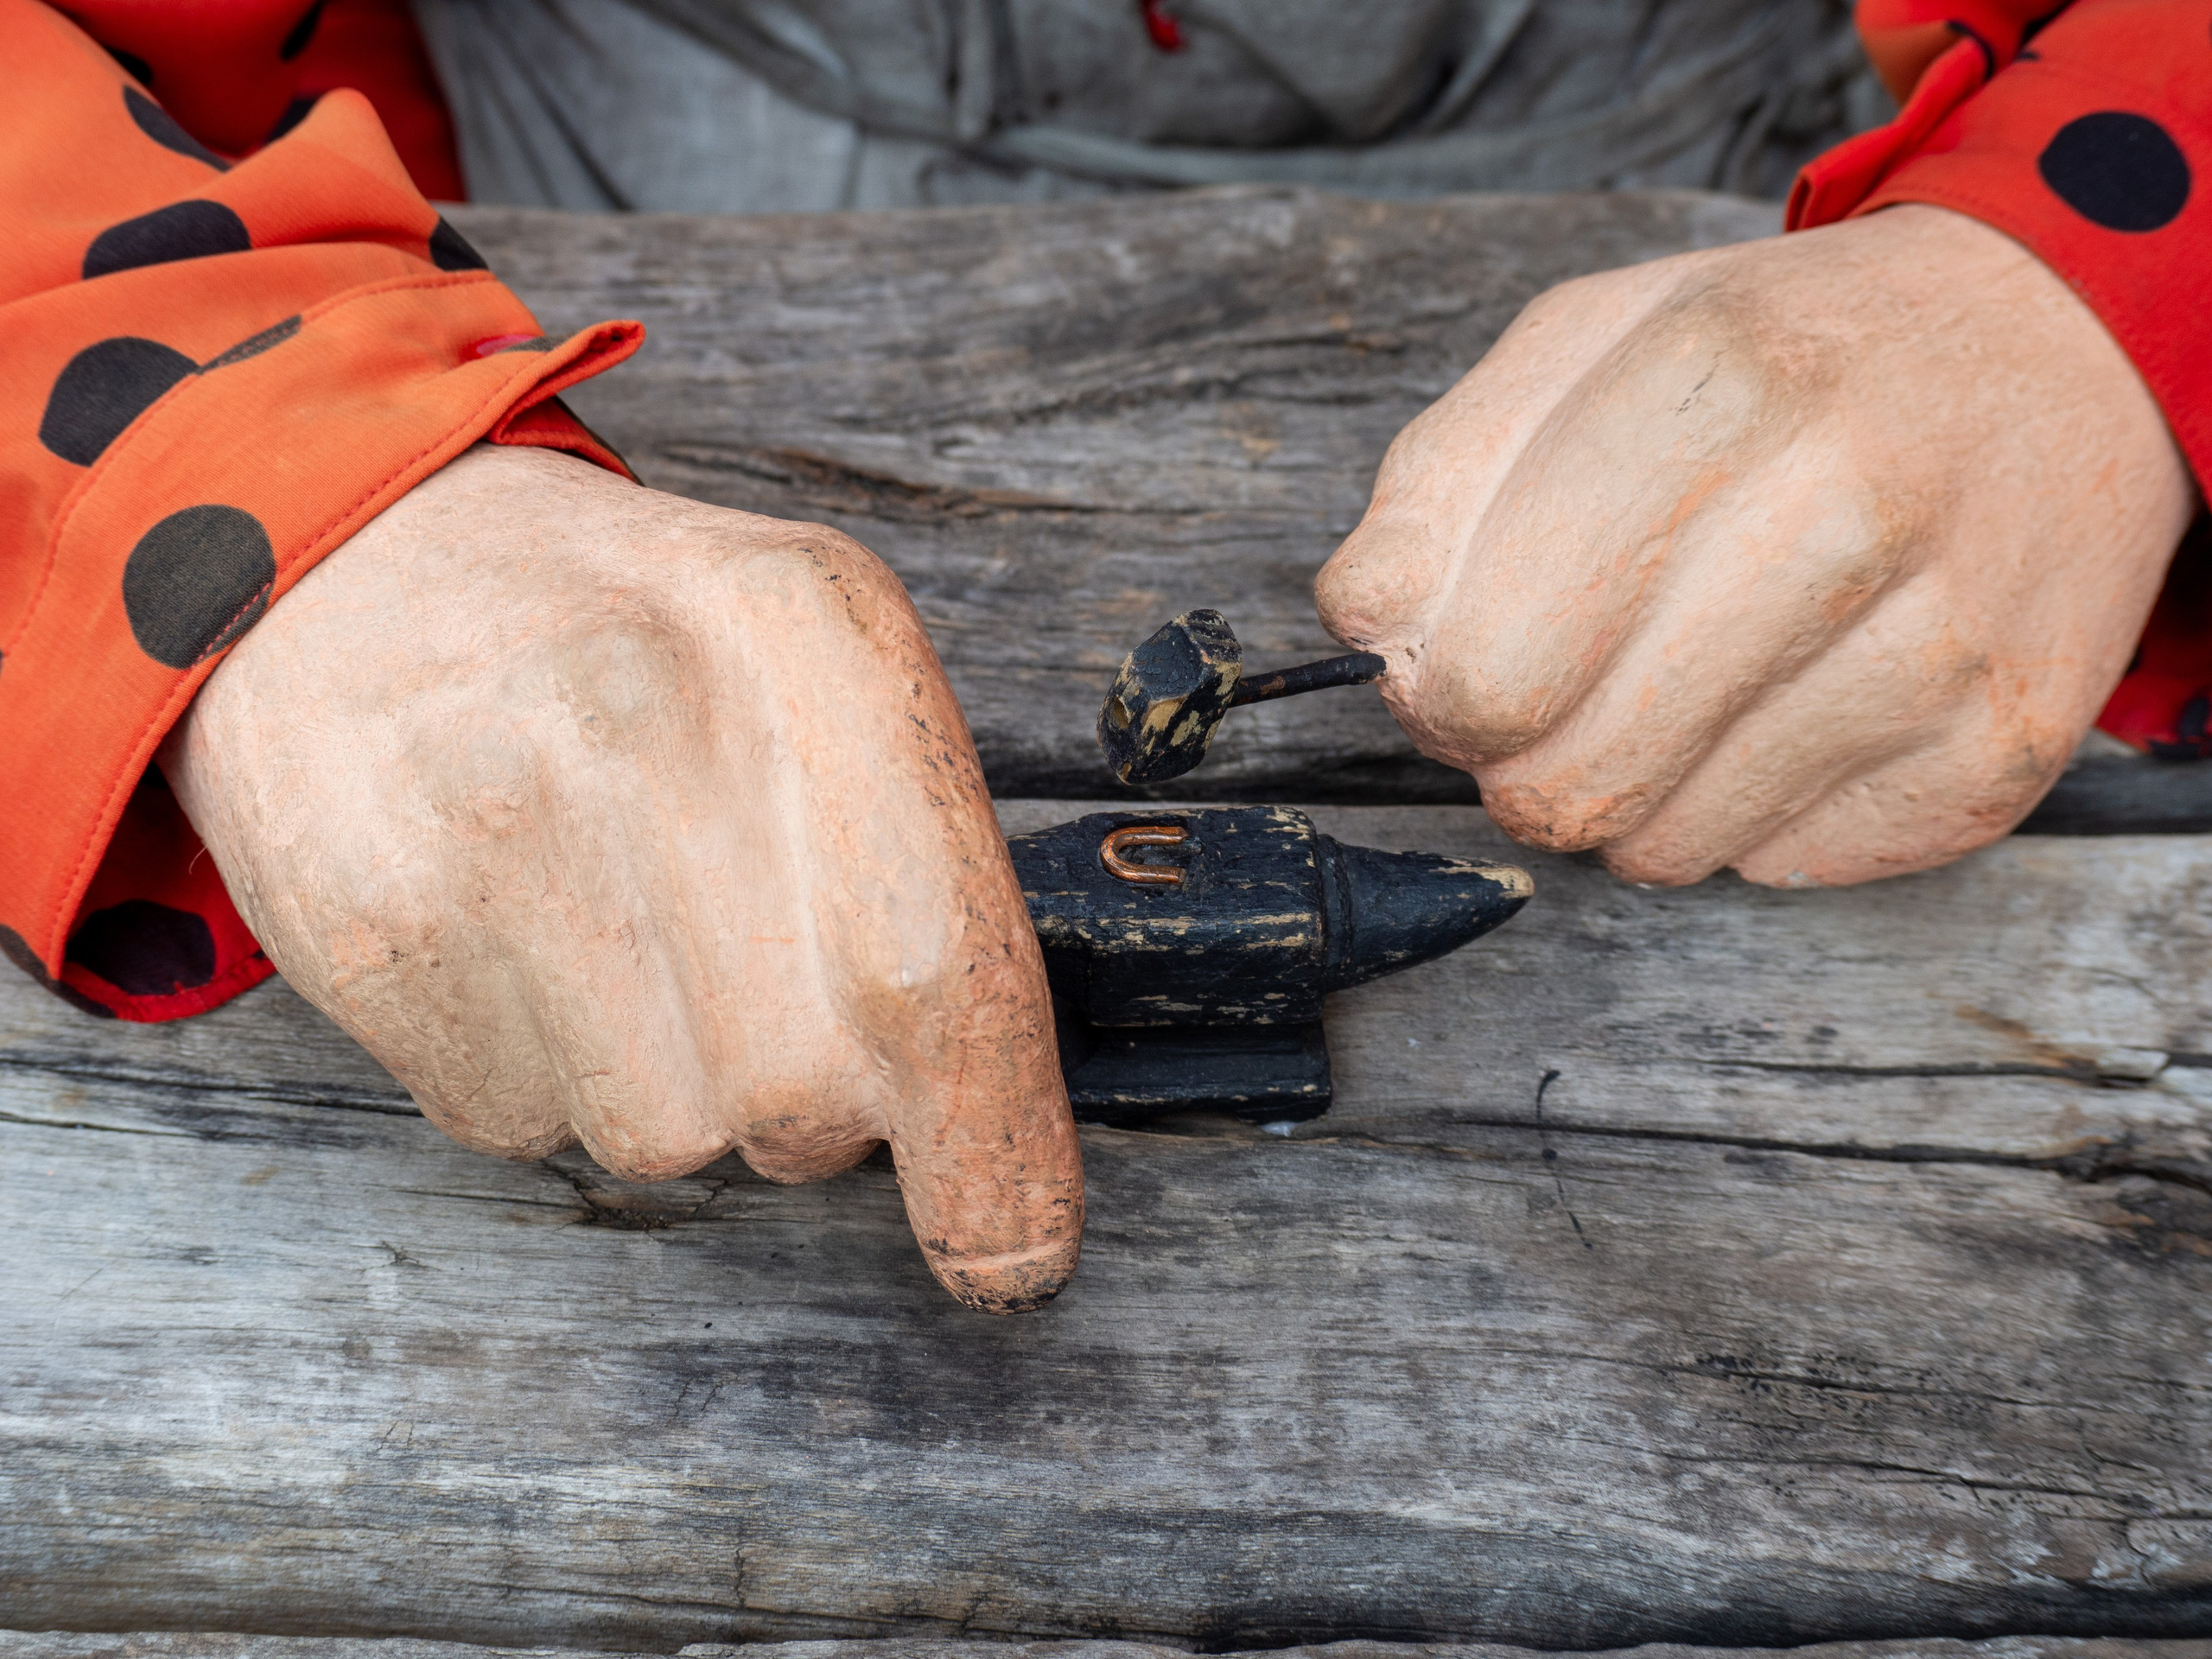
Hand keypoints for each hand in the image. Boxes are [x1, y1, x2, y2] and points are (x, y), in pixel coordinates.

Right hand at [160, 445, 1081, 1312]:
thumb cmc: (643, 641)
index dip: (993, 1148)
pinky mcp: (367, 928)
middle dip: (817, 1101)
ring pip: (665, 1140)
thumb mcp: (827, 650)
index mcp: (809, 632)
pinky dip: (550, 1075)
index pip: (938, 964)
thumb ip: (932, 848)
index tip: (1016, 1255)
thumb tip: (990, 1127)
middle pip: (805, 1097)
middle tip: (758, 972)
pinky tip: (522, 940)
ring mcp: (490, 829)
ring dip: (677, 1089)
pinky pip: (521, 1126)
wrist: (351, 566)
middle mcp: (650, 720)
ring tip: (626, 936)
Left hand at [1317, 205, 2195, 887]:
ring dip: (1634, 792)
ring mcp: (1942, 648)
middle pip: (1566, 786)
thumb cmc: (1789, 356)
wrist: (2061, 351)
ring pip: (1667, 851)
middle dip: (1520, 762)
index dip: (1438, 694)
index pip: (1486, 670)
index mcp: (1718, 387)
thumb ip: (1442, 478)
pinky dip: (1749, 811)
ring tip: (1684, 681)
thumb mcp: (1588, 344)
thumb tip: (1366, 622)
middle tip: (1556, 693)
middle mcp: (1845, 516)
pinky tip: (1789, 702)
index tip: (1462, 662)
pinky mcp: (2000, 752)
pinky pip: (1779, 868)